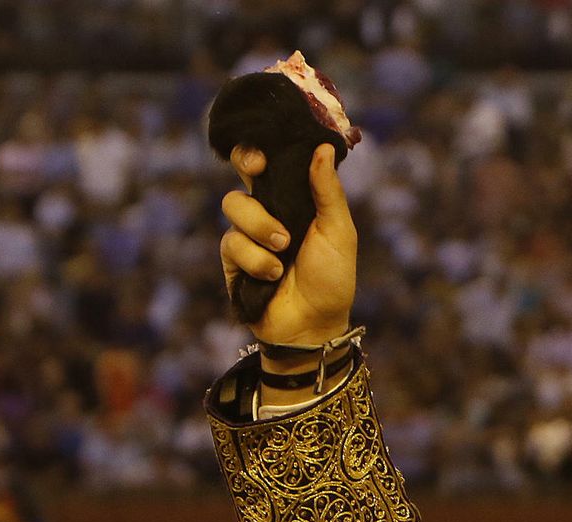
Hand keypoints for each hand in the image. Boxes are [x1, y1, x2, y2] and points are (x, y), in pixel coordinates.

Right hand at [219, 142, 356, 345]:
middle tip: (258, 170)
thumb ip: (328, 192)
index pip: (272, 163)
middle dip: (247, 164)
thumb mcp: (338, 232)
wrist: (314, 325)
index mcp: (296, 200)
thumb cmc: (333, 279)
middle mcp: (268, 211)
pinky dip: (257, 260)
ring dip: (261, 226)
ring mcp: (248, 233)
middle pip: (243, 171)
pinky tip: (274, 276)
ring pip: (234, 205)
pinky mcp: (233, 258)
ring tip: (284, 249)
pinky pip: (232, 242)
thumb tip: (324, 147)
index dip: (262, 149)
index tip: (268, 151)